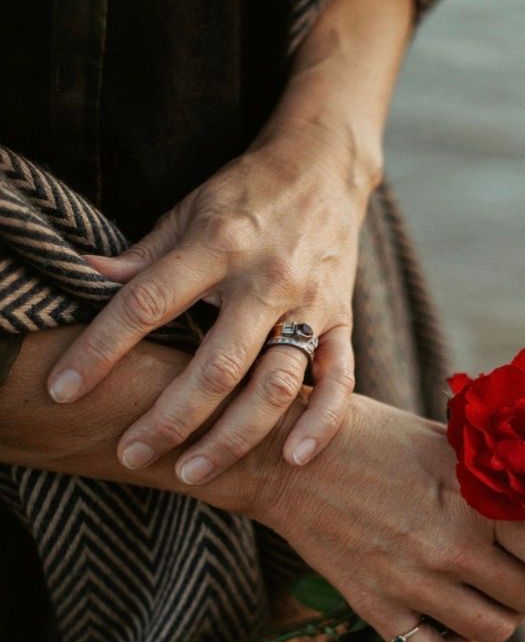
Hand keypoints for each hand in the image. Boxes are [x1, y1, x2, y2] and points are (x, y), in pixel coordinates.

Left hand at [46, 133, 364, 484]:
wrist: (325, 168)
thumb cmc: (246, 195)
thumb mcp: (188, 212)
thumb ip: (142, 257)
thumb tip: (83, 277)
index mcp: (217, 245)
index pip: (148, 304)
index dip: (102, 348)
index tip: (66, 387)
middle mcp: (265, 279)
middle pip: (216, 363)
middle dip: (171, 417)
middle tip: (132, 454)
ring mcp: (310, 303)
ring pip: (275, 383)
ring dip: (234, 436)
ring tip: (193, 473)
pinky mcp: (342, 320)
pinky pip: (339, 380)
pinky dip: (320, 421)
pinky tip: (294, 458)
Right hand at [254, 394, 524, 641]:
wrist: (286, 456)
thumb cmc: (376, 436)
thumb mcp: (451, 440)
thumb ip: (505, 476)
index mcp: (478, 497)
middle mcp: (452, 546)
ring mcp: (413, 582)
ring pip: (494, 632)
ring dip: (505, 616)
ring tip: (493, 592)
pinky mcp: (375, 608)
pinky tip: (455, 627)